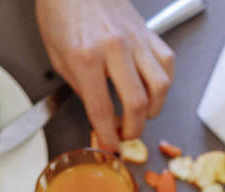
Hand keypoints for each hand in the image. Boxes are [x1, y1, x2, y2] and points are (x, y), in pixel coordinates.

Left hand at [36, 0, 173, 149]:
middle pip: (137, 104)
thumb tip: (100, 114)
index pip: (102, 111)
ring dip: (153, 109)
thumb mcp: (58, 56)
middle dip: (134, 130)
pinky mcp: (148, 33)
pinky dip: (163, 83)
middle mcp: (115, 48)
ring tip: (141, 113)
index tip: (110, 145)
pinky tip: (151, 87)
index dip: (108, 136)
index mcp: (85, 56)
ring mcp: (135, 40)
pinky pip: (166, 65)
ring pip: (160, 87)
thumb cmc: (62, 12)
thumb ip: (81, 88)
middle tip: (127, 134)